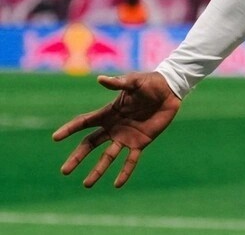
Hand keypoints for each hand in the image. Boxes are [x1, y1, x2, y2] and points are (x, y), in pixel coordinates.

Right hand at [52, 72, 180, 187]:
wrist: (170, 91)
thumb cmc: (150, 83)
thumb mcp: (134, 82)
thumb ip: (118, 83)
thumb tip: (100, 79)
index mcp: (108, 113)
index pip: (84, 123)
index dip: (70, 129)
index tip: (55, 137)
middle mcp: (113, 127)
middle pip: (91, 144)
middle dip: (77, 157)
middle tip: (64, 171)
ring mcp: (126, 137)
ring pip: (108, 157)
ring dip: (98, 170)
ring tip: (87, 184)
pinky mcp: (141, 142)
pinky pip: (131, 160)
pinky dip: (125, 172)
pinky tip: (117, 184)